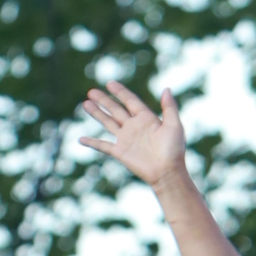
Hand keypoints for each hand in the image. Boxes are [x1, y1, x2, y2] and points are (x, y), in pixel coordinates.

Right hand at [81, 77, 186, 191]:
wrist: (167, 172)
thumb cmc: (174, 150)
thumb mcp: (174, 125)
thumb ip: (169, 107)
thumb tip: (167, 88)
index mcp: (146, 118)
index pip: (130, 101)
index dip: (120, 92)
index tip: (110, 83)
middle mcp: (134, 126)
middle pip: (115, 109)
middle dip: (103, 100)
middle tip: (91, 91)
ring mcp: (126, 139)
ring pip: (107, 122)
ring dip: (96, 113)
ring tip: (85, 104)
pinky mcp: (120, 152)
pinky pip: (103, 146)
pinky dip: (92, 143)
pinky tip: (81, 139)